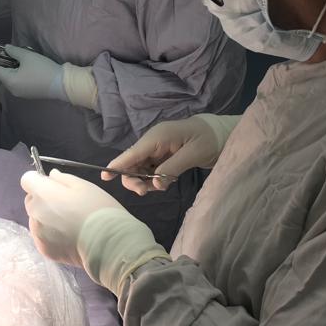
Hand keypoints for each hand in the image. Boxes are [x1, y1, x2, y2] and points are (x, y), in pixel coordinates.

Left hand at [0, 46, 66, 101]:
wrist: (61, 84)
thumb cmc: (42, 69)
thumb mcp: (27, 56)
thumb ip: (13, 51)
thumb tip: (5, 48)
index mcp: (9, 81)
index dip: (0, 60)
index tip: (10, 54)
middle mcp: (12, 90)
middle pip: (3, 75)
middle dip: (9, 65)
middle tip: (22, 58)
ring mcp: (20, 94)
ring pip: (12, 79)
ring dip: (16, 71)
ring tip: (29, 64)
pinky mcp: (28, 95)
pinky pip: (20, 84)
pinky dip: (22, 77)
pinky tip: (33, 72)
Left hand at [21, 169, 121, 265]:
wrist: (107, 244)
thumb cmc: (98, 209)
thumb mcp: (84, 186)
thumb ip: (63, 179)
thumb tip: (51, 176)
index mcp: (43, 193)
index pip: (27, 180)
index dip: (39, 181)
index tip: (54, 186)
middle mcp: (35, 212)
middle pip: (31, 200)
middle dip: (43, 200)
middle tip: (66, 206)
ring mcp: (38, 233)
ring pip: (36, 220)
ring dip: (47, 219)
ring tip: (69, 224)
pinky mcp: (44, 250)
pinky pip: (42, 237)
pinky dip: (51, 236)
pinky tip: (68, 237)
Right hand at [104, 114, 240, 194]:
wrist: (220, 134)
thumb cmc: (208, 139)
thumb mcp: (193, 153)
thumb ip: (172, 168)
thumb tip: (154, 184)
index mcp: (157, 137)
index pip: (132, 153)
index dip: (118, 164)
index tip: (105, 175)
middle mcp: (153, 143)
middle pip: (132, 163)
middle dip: (133, 178)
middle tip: (144, 192)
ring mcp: (157, 150)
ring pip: (140, 168)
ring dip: (143, 181)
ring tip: (155, 188)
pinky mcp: (163, 156)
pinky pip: (150, 170)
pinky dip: (153, 180)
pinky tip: (162, 183)